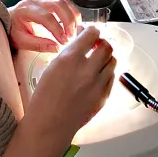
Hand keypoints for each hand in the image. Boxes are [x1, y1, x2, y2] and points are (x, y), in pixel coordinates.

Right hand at [0, 28, 116, 156]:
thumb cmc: (45, 98)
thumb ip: (69, 53)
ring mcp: (98, 84)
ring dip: (106, 58)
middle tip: (97, 46)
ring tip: (97, 62)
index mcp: (71, 58)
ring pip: (112, 61)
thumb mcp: (52, 67)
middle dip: (102, 44)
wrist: (50, 124)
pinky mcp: (103, 96)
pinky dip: (107, 73)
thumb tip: (81, 42)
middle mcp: (87, 69)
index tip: (91, 34)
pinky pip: (112, 78)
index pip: (92, 34)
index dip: (93, 32)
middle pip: (107, 47)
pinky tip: (97, 76)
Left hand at [8, 0, 80, 52]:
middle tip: (70, 37)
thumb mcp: (21, 41)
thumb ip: (38, 44)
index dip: (57, 29)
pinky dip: (72, 13)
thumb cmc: (13, 31)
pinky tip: (74, 25)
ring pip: (64, 2)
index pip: (46, 17)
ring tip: (73, 32)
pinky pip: (65, 4)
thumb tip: (56, 47)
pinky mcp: (50, 1)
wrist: (8, 22)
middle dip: (68, 22)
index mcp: (26, 9)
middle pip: (58, 5)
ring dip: (72, 17)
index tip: (63, 41)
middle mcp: (35, 1)